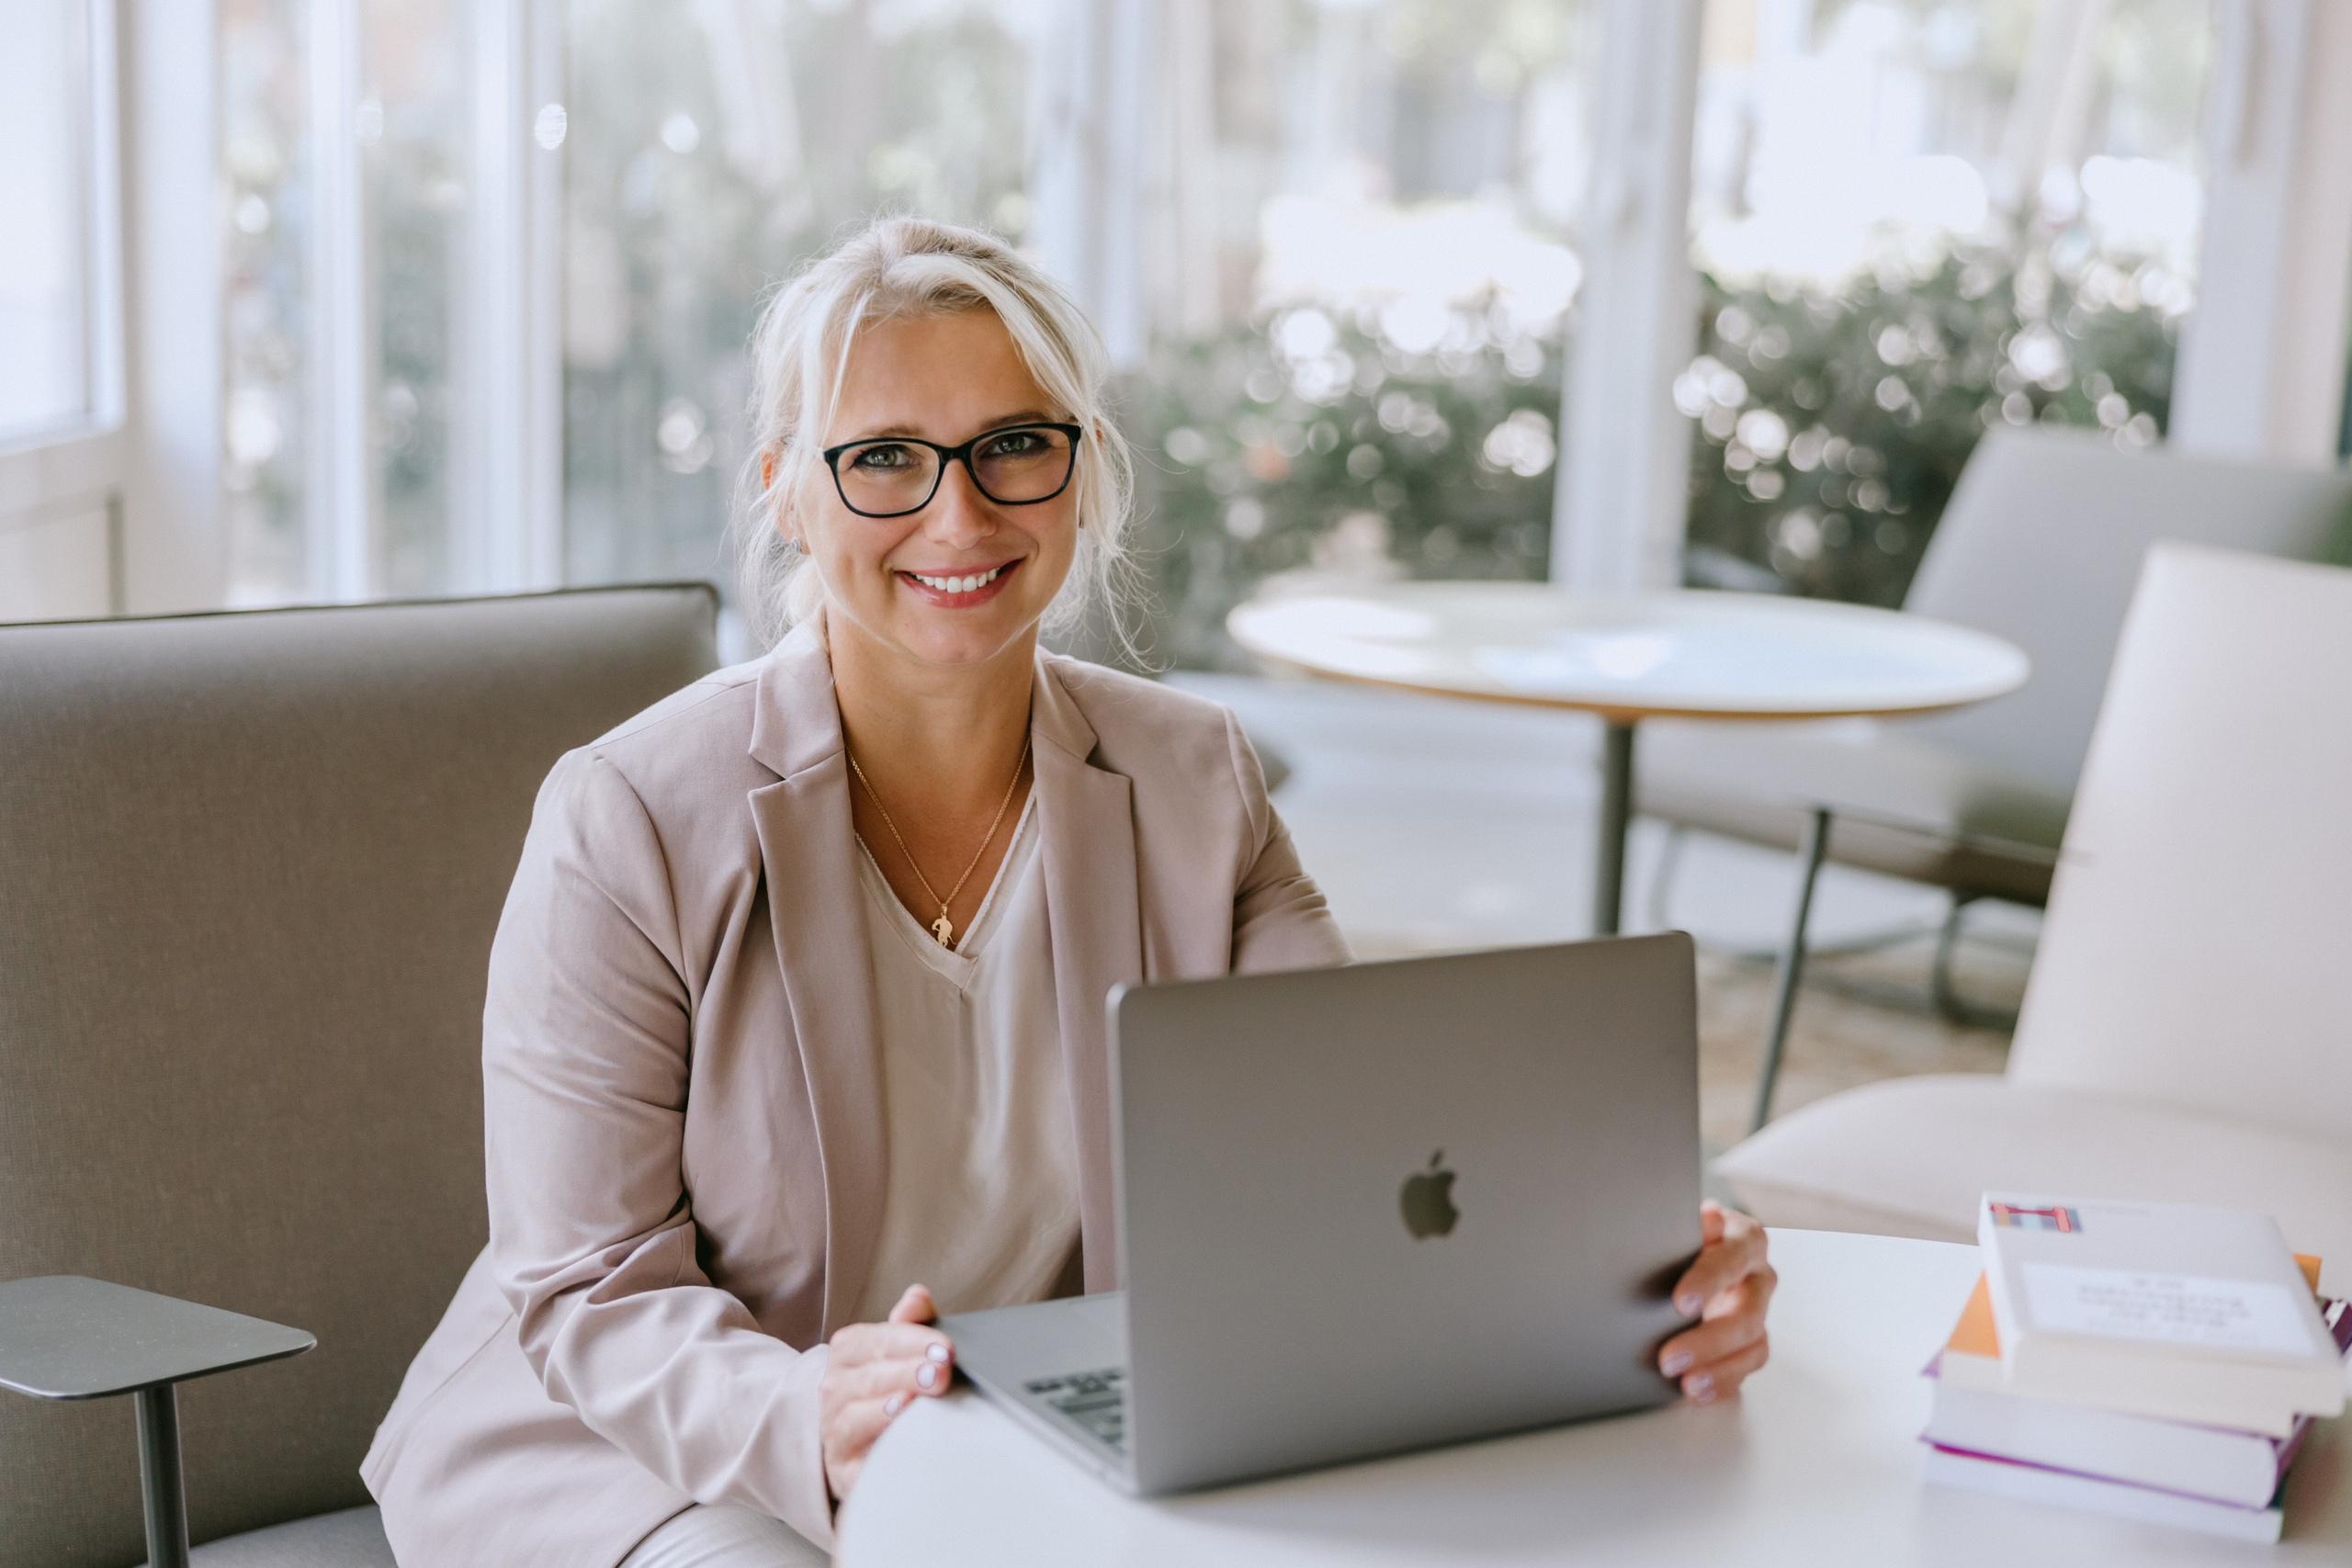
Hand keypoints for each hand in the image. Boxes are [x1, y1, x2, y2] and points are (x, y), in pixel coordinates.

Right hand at [821, 1285, 953, 1502]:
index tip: (946, 1349)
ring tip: (911, 1400)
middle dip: (908, 1373)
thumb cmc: (887, 1385)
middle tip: (941, 1373)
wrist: (860, 1441)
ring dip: (885, 1407)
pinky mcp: (842, 1466)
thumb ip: (911, 1321)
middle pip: (870, 1377)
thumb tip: (917, 1296)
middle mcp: (835, 1388)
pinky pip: (853, 1455)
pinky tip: (893, 1434)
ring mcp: (835, 1428)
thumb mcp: (900, 1348)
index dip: (913, 1342)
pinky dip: (871, 1443)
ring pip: (855, 1414)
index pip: (879, 1339)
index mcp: (849, 1350)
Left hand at [1656, 1201, 1774, 1403]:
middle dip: (1707, 1340)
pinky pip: (1746, 1367)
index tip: (1679, 1303)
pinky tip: (1696, 1391)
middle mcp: (1758, 1277)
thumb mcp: (1687, 1222)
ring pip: (1752, 1345)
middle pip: (1747, 1314)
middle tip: (1670, 1357)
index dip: (1707, 1281)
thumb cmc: (1688, 1235)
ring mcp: (1759, 1311)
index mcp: (1746, 1240)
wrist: (1692, 1249)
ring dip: (1717, 1368)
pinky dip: (1722, 1382)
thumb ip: (1696, 1225)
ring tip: (1685, 1382)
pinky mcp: (1752, 1340)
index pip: (1732, 1259)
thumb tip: (1708, 1216)